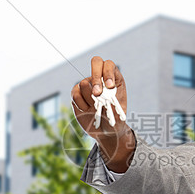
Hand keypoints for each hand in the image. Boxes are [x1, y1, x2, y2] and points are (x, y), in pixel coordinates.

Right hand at [71, 56, 133, 171]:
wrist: (105, 131)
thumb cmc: (115, 121)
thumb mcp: (119, 117)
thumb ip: (112, 107)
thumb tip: (100, 97)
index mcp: (115, 79)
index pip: (109, 65)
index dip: (108, 73)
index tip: (109, 86)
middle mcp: (100, 78)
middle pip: (96, 62)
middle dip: (95, 77)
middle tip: (97, 94)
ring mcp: (88, 84)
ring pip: (84, 83)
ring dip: (90, 98)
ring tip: (95, 108)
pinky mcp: (77, 93)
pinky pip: (75, 93)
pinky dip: (81, 103)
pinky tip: (86, 110)